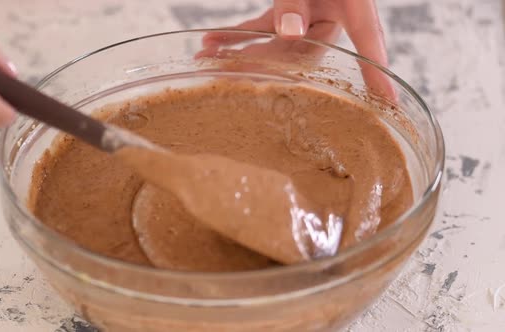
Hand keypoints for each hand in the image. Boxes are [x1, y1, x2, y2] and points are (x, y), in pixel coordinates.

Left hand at [201, 0, 393, 98]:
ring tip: (206, 57)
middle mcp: (330, 12)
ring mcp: (308, 11)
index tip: (389, 104)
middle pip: (304, 51)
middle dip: (263, 64)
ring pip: (276, 42)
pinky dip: (237, 33)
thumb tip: (292, 34)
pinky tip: (211, 40)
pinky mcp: (287, 6)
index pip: (368, 43)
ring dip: (240, 50)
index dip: (377, 74)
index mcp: (351, 2)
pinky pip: (263, 25)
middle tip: (228, 75)